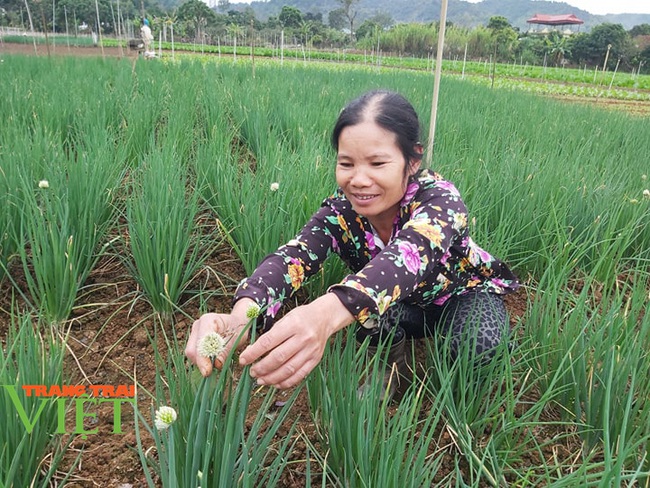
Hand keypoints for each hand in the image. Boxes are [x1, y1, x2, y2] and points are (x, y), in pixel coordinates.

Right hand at [185, 312, 248, 376]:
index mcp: (207, 320)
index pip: (201, 342)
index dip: (203, 359)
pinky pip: (194, 355)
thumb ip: (225, 351)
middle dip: (201, 363)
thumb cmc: (238, 328)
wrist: (236, 323)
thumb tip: (216, 365)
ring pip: (191, 354)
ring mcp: (194, 333)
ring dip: (202, 363)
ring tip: (216, 363)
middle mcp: (197, 326)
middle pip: (192, 350)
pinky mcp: (194, 341)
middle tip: (214, 370)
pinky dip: (202, 361)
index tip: (207, 372)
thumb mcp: (236, 339)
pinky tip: (212, 362)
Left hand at [238, 293, 353, 388]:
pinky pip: (299, 375)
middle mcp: (303, 338)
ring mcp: (311, 351)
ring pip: (288, 370)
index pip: (269, 341)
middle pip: (278, 358)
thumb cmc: (301, 317)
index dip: (253, 353)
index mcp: (293, 324)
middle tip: (252, 372)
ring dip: (271, 378)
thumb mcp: (285, 319)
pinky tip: (275, 384)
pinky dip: (285, 382)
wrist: (324, 318)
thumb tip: (252, 352)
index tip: (243, 360)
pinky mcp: (315, 360)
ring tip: (260, 380)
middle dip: (261, 368)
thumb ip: (271, 335)